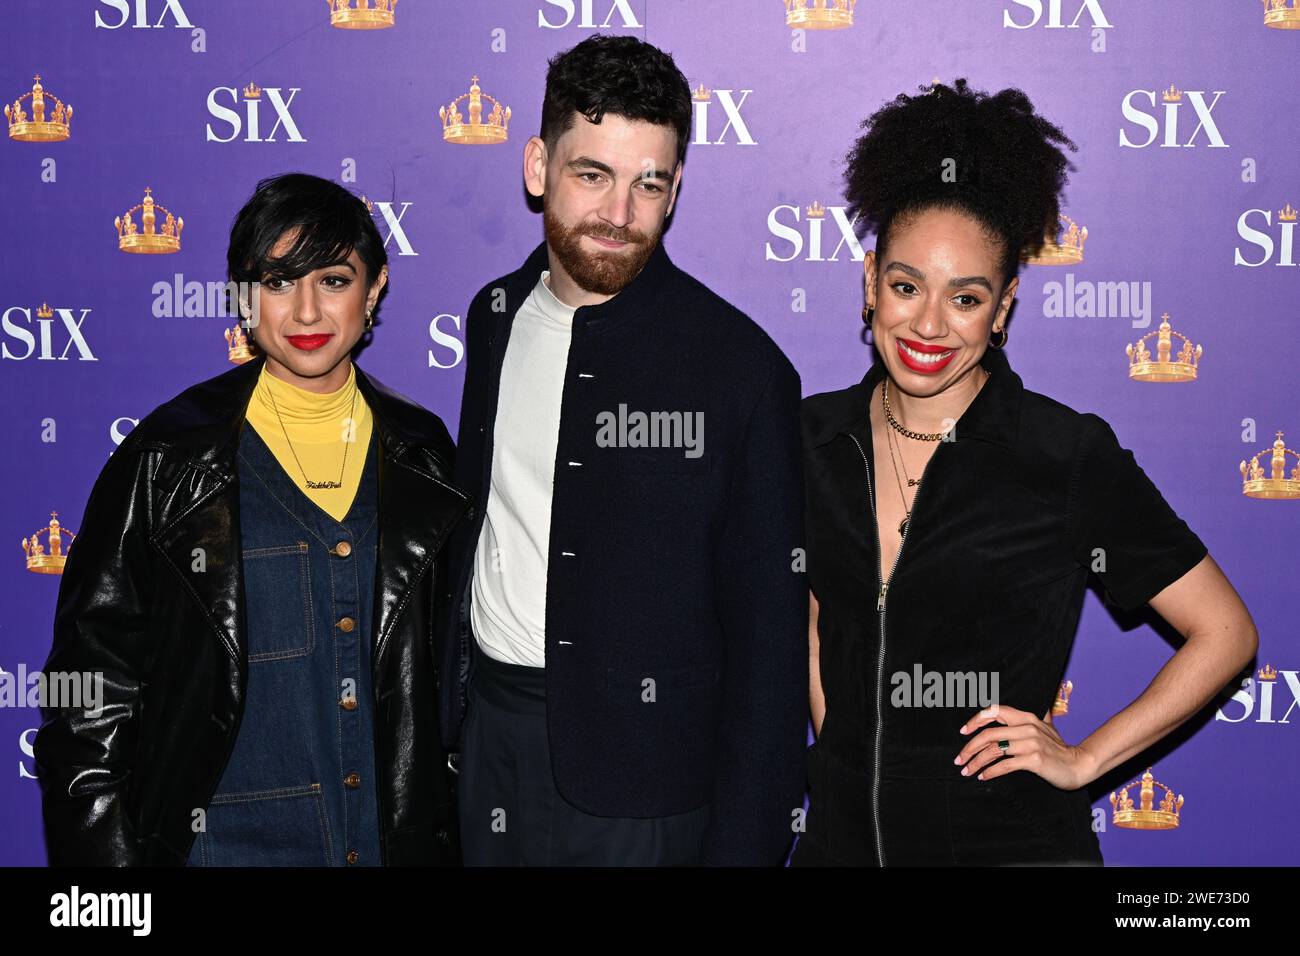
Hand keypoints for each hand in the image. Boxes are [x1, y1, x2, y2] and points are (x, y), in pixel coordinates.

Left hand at [955, 703, 1094, 789]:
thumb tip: (1036, 704)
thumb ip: (1036, 716)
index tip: (963, 732)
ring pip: (994, 750)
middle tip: (959, 759)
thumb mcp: (1046, 726)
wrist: (1078, 765)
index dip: (975, 720)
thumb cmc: (1059, 748)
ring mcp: (1031, 744)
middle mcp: (1027, 727)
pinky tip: (983, 776)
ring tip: (967, 771)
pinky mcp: (1034, 760)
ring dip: (976, 762)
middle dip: (970, 748)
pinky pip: (1005, 765)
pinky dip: (991, 772)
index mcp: (1026, 717)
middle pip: (989, 734)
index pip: (994, 712)